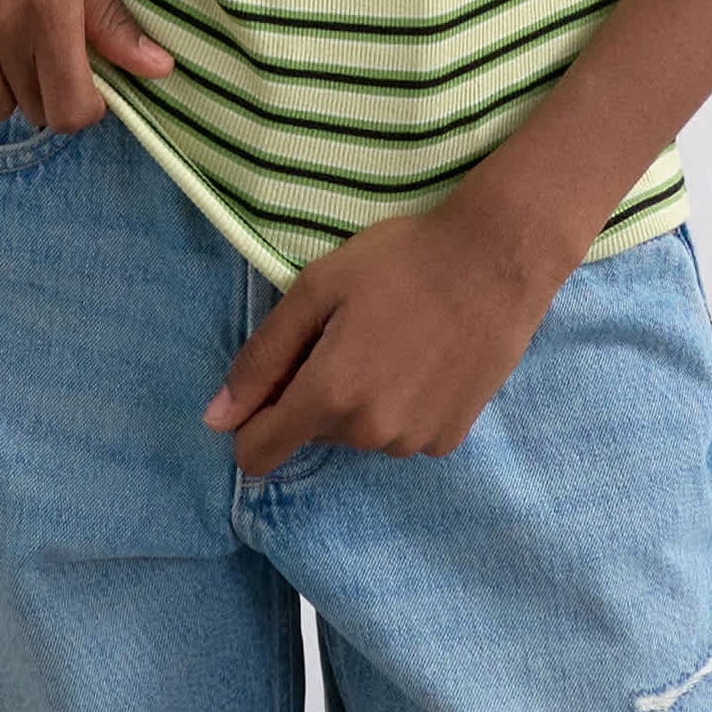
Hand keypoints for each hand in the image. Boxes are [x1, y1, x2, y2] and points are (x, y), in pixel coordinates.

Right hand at [0, 0, 174, 131]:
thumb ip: (112, 20)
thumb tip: (158, 70)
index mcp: (49, 12)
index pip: (69, 110)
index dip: (85, 107)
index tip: (89, 84)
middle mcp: (0, 29)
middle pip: (31, 110)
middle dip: (48, 92)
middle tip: (53, 55)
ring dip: (8, 86)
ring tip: (16, 47)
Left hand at [201, 193, 580, 475]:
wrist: (495, 260)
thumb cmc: (400, 261)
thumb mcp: (317, 289)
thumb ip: (262, 357)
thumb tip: (215, 418)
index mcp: (330, 395)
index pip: (261, 451)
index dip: (252, 420)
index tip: (272, 381)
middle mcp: (371, 434)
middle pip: (312, 431)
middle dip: (315, 391)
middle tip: (349, 331)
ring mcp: (414, 442)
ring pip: (357, 434)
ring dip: (360, 400)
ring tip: (391, 339)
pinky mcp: (449, 440)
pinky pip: (400, 434)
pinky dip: (400, 405)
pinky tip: (423, 358)